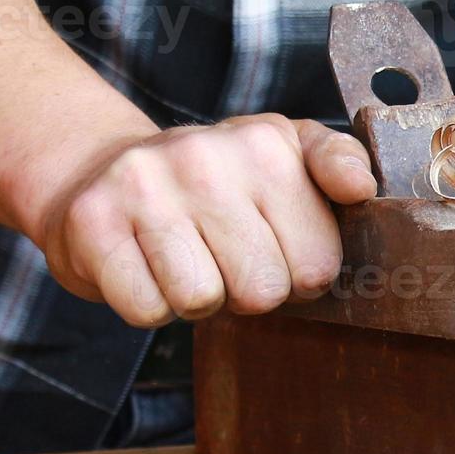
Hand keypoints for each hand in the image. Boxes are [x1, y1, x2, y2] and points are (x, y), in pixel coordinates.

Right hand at [30, 113, 375, 326]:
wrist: (102, 173)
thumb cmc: (213, 181)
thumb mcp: (286, 154)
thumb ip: (338, 163)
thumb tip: (362, 187)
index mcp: (268, 143)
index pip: (318, 265)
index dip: (298, 276)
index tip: (275, 248)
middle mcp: (205, 154)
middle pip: (262, 290)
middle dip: (247, 291)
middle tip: (223, 257)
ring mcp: (144, 185)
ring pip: (202, 301)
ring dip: (197, 298)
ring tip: (185, 258)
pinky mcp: (92, 222)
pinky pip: (146, 310)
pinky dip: (149, 305)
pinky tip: (146, 266)